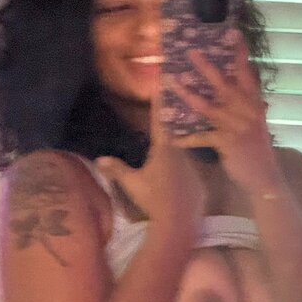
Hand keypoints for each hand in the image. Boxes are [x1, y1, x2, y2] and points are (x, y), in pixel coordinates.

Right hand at [94, 85, 204, 227]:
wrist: (179, 221)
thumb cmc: (154, 201)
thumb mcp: (133, 184)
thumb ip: (117, 169)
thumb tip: (99, 159)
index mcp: (164, 148)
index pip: (162, 118)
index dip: (162, 98)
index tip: (164, 79)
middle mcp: (181, 151)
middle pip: (180, 125)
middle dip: (179, 108)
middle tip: (183, 88)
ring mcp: (193, 163)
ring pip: (191, 142)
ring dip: (190, 128)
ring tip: (191, 117)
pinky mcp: (202, 175)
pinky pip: (199, 158)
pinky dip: (198, 153)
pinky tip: (198, 151)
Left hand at [167, 32, 284, 195]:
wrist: (265, 178)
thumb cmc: (258, 150)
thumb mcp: (258, 122)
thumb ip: (251, 103)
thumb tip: (249, 82)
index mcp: (254, 104)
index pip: (247, 73)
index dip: (240, 53)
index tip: (233, 32)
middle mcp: (246, 111)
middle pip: (223, 84)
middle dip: (206, 67)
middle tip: (190, 51)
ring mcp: (236, 126)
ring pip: (207, 106)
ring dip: (186, 93)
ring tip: (170, 81)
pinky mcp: (226, 143)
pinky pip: (201, 137)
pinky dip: (186, 139)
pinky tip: (173, 137)